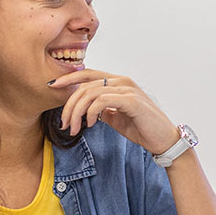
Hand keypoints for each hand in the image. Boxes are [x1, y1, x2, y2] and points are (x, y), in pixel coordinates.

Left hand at [50, 69, 179, 154]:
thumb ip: (102, 108)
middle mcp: (122, 81)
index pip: (87, 74)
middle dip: (69, 104)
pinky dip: (92, 112)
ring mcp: (127, 89)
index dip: (68, 78)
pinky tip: (91, 124)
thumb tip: (85, 109)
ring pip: (91, 93)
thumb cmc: (141, 128)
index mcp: (117, 82)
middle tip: (64, 124)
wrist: (163, 140)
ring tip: (74, 128)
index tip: (52, 86)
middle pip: (85, 84)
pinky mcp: (132, 101)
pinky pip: (103, 101)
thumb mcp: (115, 117)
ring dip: (77, 112)